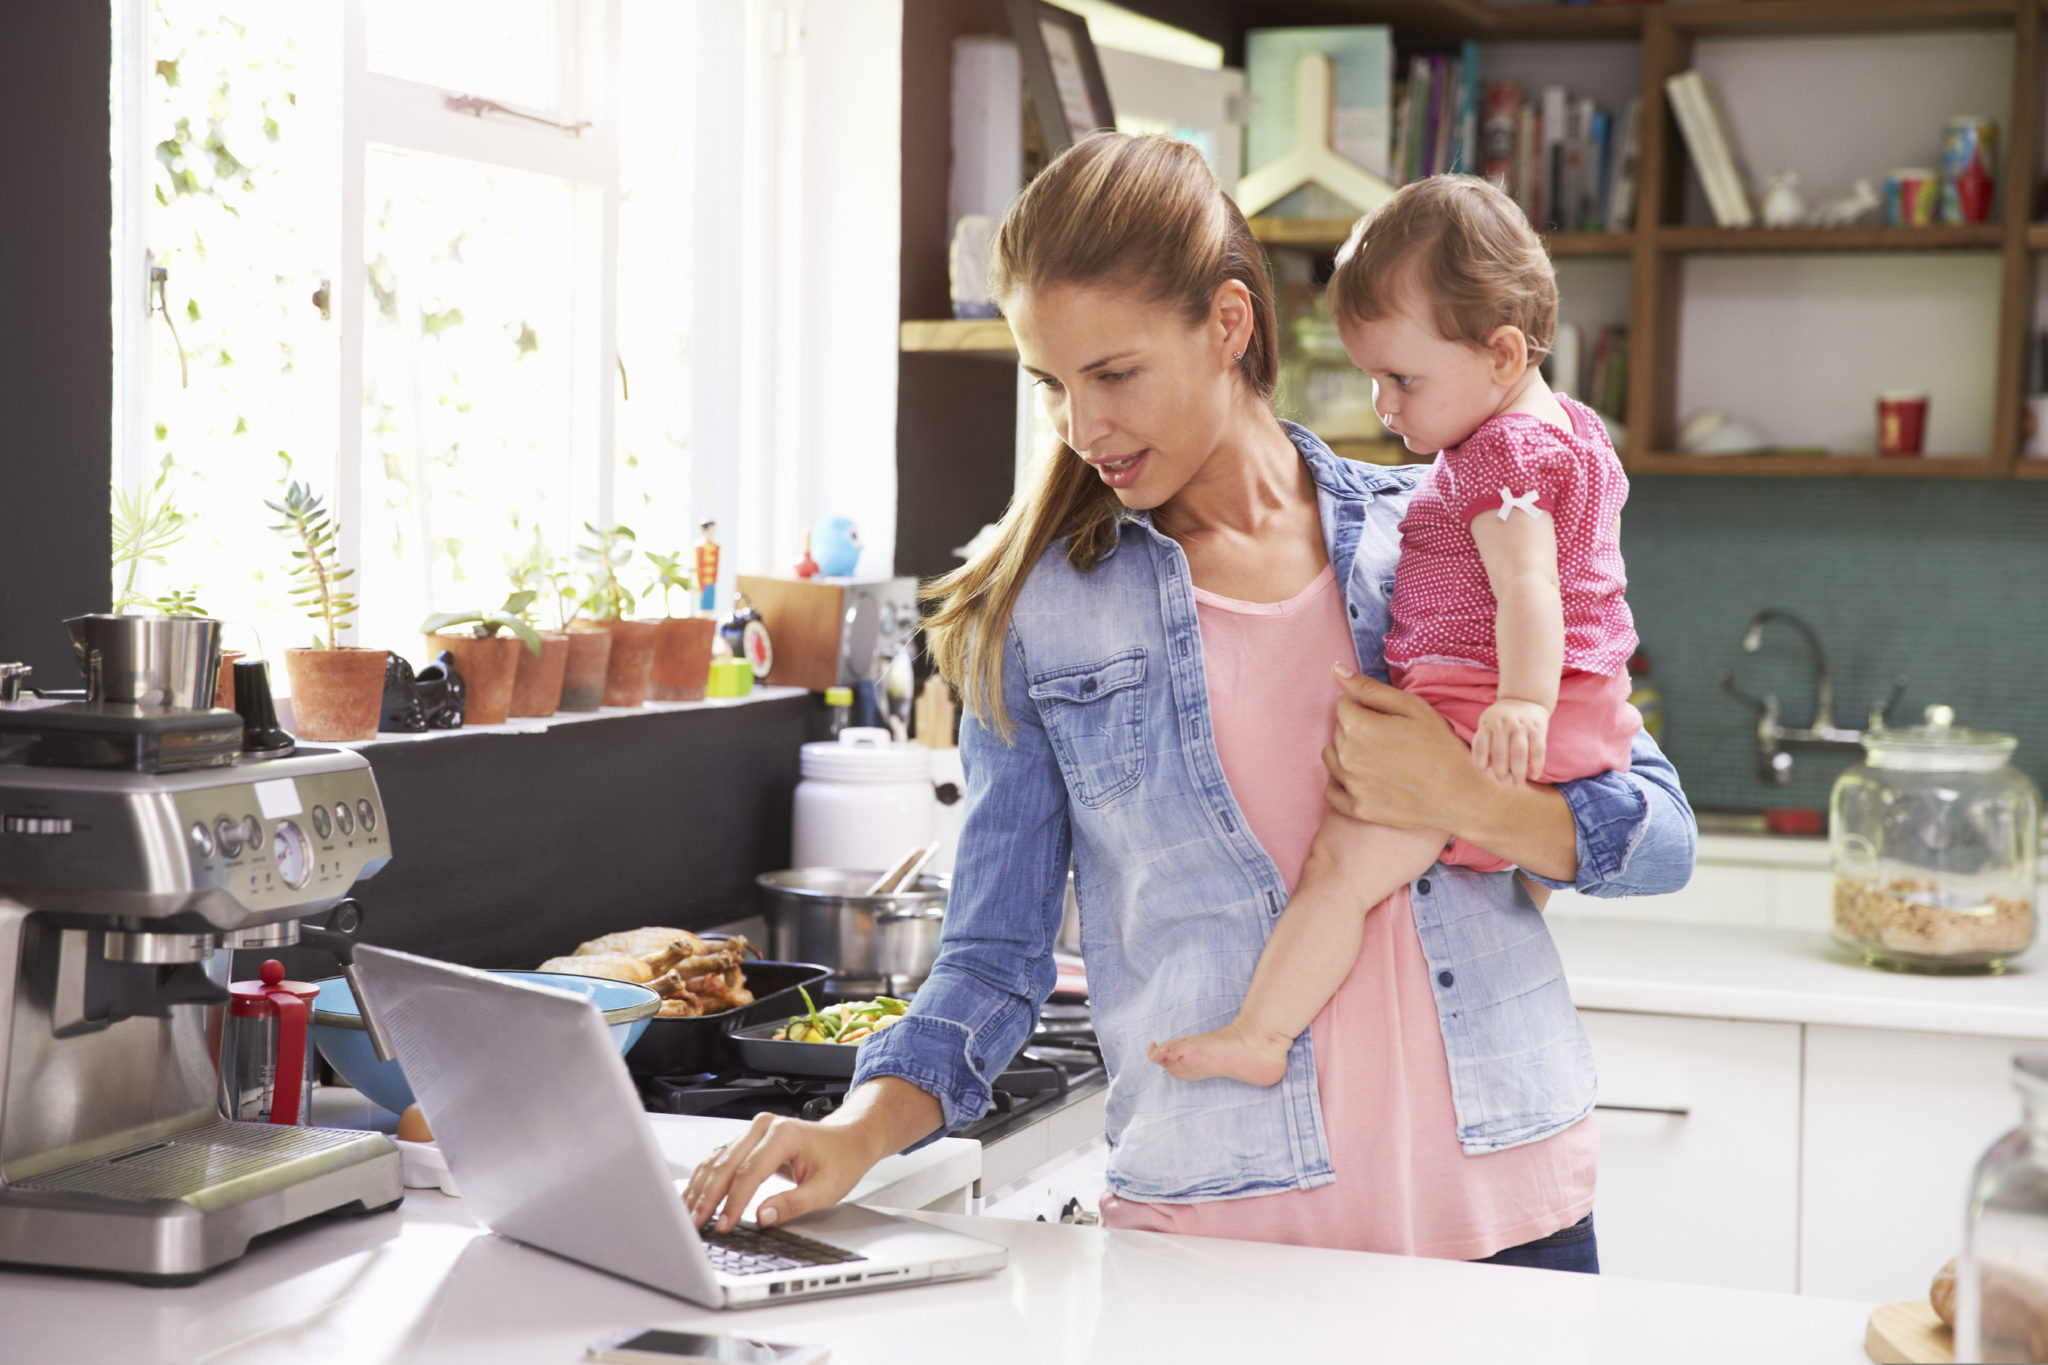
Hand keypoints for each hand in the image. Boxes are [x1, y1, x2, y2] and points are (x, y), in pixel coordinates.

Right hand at [683, 1112, 876, 1233]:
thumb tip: (762, 1217)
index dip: (733, 1203)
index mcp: (784, 1134)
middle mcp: (763, 1127)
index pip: (749, 1173)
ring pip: (717, 1161)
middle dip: (708, 1198)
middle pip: (725, 1165)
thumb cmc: (841, 1160)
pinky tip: (695, 1198)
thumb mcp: (826, 1189)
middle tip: (695, 1225)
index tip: (724, 1225)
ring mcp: (752, 1130)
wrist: (848, 1138)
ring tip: (689, 1216)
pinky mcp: (747, 1139)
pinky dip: (706, 1180)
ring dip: (701, 1189)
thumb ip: (793, 1204)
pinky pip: (720, 1159)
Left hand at [1320, 663, 1475, 830]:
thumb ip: (1369, 688)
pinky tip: (1364, 778)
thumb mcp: (1412, 707)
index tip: (1389, 717)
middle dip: (1358, 727)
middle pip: (1338, 729)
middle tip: (1392, 737)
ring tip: (1380, 757)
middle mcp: (1347, 757)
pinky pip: (1331, 791)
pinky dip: (1342, 783)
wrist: (1462, 796)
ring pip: (1332, 757)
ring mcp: (1350, 785)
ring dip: (1348, 752)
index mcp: (1358, 727)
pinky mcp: (1357, 809)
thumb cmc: (1441, 747)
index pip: (1343, 704)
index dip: (1366, 706)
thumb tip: (1335, 670)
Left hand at [1471, 698, 1550, 785]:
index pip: (1481, 745)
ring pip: (1519, 753)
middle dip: (1500, 772)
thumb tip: (1484, 769)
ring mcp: (1522, 725)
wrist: (1526, 697)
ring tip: (1518, 785)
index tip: (1483, 773)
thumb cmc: (1502, 718)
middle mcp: (1504, 723)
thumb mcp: (1488, 723)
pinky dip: (1537, 765)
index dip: (1479, 761)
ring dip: (1519, 772)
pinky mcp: (1538, 728)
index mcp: (1489, 722)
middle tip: (1503, 783)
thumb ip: (1483, 743)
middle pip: (1500, 752)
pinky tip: (1534, 776)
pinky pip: (1538, 750)